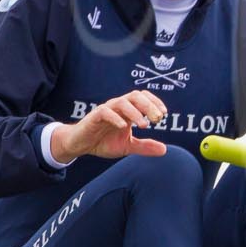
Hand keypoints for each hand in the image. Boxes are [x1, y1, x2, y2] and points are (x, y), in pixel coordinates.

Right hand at [49, 90, 169, 165]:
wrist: (80, 145)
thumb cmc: (103, 142)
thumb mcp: (127, 146)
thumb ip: (144, 146)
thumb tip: (165, 150)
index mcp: (128, 111)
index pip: (143, 98)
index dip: (155, 102)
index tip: (164, 114)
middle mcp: (118, 107)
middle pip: (135, 96)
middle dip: (149, 106)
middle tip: (158, 119)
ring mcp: (106, 110)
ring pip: (122, 102)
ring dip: (135, 112)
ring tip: (144, 125)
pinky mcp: (94, 116)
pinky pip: (105, 112)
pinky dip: (116, 118)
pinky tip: (124, 126)